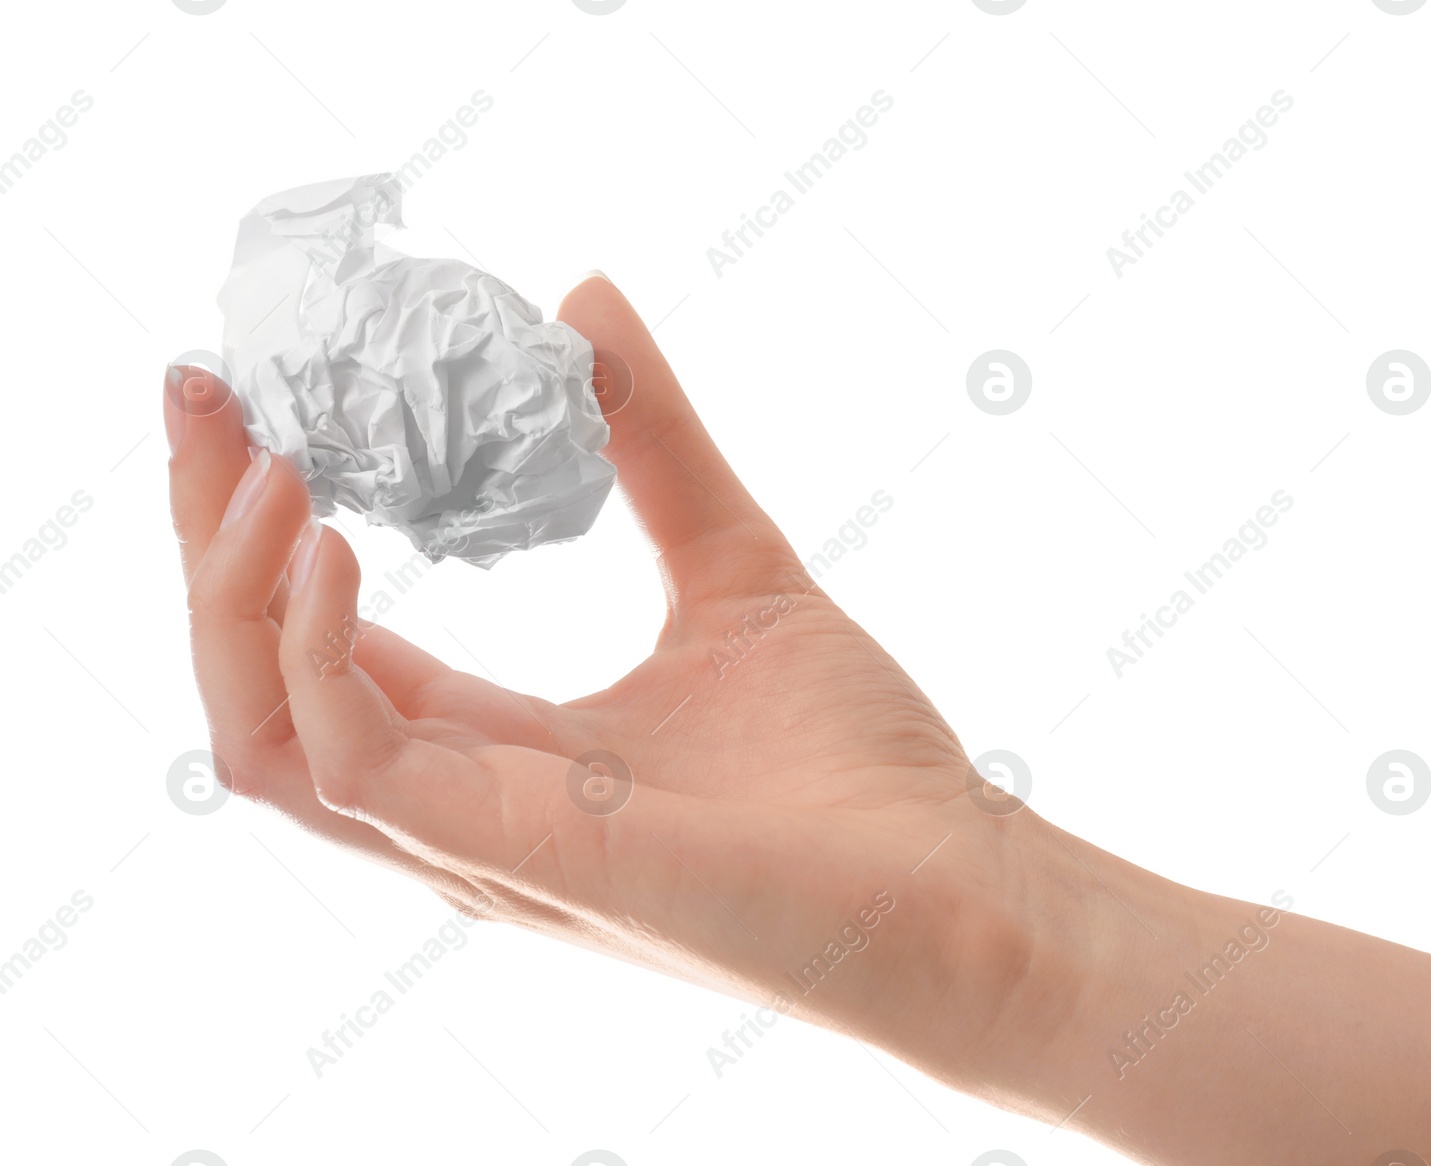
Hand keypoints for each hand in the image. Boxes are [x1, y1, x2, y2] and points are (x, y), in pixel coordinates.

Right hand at [166, 274, 1085, 1097]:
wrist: (959, 885)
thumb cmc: (858, 764)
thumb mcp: (734, 564)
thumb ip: (653, 449)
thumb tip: (584, 302)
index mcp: (504, 750)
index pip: (327, 645)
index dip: (262, 527)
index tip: (245, 397)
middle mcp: (466, 804)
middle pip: (262, 682)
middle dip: (211, 539)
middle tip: (206, 399)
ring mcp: (483, 840)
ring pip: (264, 732)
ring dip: (231, 591)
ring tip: (262, 459)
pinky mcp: (525, 854)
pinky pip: (354, 761)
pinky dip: (317, 648)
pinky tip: (337, 539)